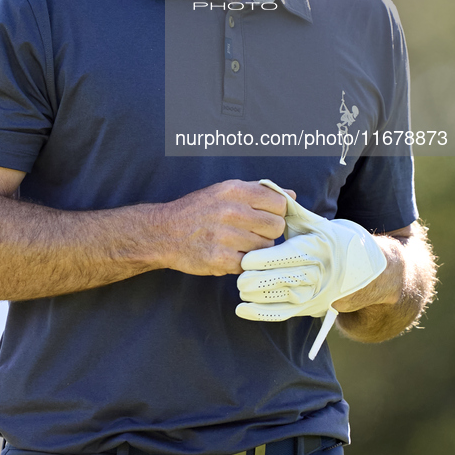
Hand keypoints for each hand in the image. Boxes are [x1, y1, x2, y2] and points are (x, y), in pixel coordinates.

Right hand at [157, 179, 287, 275]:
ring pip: (266, 247)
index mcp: (235, 190)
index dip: (276, 212)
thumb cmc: (197, 211)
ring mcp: (226, 236)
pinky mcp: (221, 259)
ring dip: (257, 249)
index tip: (266, 217)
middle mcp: (232, 211)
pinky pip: (251, 263)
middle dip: (268, 232)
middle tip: (253, 233)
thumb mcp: (224, 191)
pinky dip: (245, 263)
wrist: (163, 232)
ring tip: (240, 244)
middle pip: (276, 226)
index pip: (279, 203)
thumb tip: (291, 195)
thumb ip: (258, 191)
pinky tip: (232, 255)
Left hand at [235, 180, 386, 357]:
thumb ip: (288, 206)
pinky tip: (242, 309)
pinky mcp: (309, 308)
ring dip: (257, 295)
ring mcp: (315, 293)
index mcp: (316, 248)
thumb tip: (266, 186)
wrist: (362, 270)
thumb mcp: (312, 221)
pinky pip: (282, 314)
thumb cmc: (329, 239)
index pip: (287, 257)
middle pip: (282, 280)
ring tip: (240, 287)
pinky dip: (261, 314)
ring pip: (281, 298)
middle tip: (239, 276)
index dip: (264, 260)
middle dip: (257, 279)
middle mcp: (318, 272)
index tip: (245, 258)